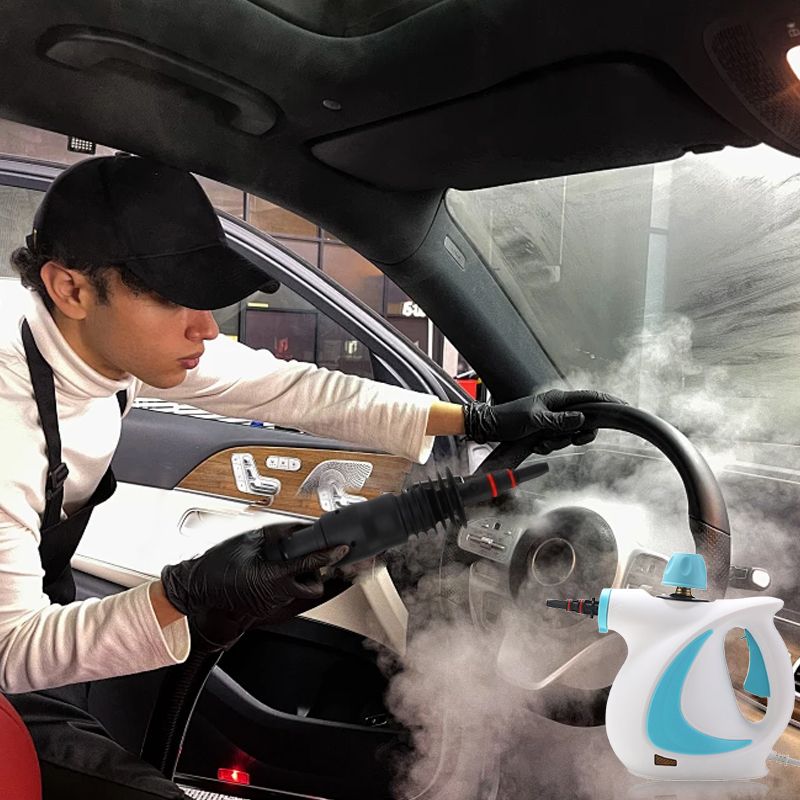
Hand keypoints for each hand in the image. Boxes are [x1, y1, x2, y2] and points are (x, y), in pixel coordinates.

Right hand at [161, 522, 348, 650]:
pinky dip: (287, 582)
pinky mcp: (270, 608)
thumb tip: (295, 529)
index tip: (343, 548)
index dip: (329, 554)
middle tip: (298, 556)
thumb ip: (275, 535)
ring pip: (301, 589)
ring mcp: (274, 604)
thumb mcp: (246, 543)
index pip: (310, 564)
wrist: (195, 595)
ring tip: (279, 564)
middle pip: (313, 582)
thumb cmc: (214, 570)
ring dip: (300, 576)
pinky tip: (271, 572)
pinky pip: (288, 593)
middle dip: (312, 568)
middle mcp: (277, 595)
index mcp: (272, 578)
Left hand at [463, 389, 622, 453]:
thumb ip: (560, 421)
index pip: (589, 397)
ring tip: (539, 441)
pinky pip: (557, 442)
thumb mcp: (535, 420)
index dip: (607, 401)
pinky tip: (535, 445)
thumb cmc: (509, 419)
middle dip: (574, 435)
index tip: (623, 405)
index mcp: (557, 399)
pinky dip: (547, 447)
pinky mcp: (546, 432)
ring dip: (556, 443)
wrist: (489, 428)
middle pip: (583, 422)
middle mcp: (558, 408)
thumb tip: (583, 419)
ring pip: (569, 435)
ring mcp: (553, 420)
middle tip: (568, 439)